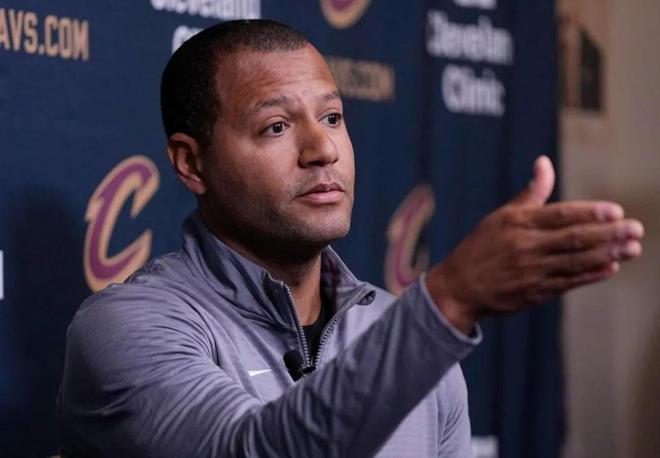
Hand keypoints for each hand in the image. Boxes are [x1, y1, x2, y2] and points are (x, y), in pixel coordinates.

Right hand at [426, 156, 643, 334]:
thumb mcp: (501, 217)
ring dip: (608, 254)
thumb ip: (531, 193)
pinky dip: (592, 275)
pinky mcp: (534, 293)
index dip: (591, 213)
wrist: (458, 288)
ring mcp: (531, 271)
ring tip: (633, 247)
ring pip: (576, 261)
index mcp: (517, 223)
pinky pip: (569, 283)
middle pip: (574, 238)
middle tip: (637, 229)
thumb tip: (544, 162)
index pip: (560, 215)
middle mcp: (525, 246)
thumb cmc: (481, 247)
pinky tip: (611, 267)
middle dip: (609, 234)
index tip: (617, 210)